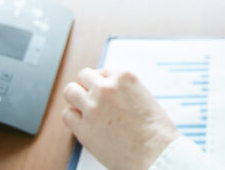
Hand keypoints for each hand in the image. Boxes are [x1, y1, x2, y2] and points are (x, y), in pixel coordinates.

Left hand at [62, 68, 178, 169]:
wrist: (156, 154)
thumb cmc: (157, 131)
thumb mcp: (146, 98)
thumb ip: (127, 92)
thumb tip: (115, 95)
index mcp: (124, 78)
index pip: (103, 71)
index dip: (103, 82)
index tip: (103, 90)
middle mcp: (106, 88)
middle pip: (84, 76)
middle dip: (87, 86)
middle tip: (91, 97)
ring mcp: (93, 107)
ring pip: (70, 91)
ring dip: (76, 98)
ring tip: (83, 108)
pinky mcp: (83, 128)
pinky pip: (67, 115)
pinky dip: (73, 117)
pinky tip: (82, 123)